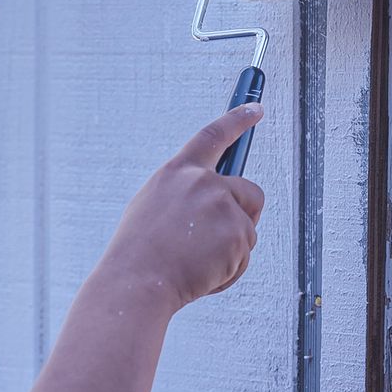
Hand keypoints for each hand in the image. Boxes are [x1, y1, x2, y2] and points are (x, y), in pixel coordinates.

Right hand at [105, 103, 264, 313]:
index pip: (213, 136)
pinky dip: (229, 270)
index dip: (237, 120)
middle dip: (244, 216)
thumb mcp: (153, 208)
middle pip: (249, 191)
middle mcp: (202, 182)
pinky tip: (201, 274)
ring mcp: (222, 206)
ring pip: (248, 228)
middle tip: (218, 240)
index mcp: (176, 172)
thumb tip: (217, 200)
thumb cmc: (139, 254)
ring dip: (231, 249)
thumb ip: (185, 195)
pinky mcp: (237, 233)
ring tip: (195, 263)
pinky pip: (245, 255)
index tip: (255, 109)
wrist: (136, 283)